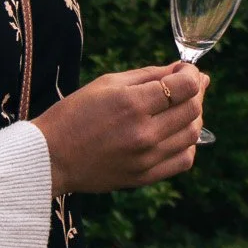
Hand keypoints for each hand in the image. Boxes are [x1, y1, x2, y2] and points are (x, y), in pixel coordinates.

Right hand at [33, 62, 207, 195]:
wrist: (50, 157)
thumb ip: (148, 75)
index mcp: (132, 103)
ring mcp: (146, 158)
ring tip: (181, 108)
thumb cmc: (75, 114)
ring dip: (194, 117)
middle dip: (197, 92)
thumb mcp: (107, 83)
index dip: (192, 73)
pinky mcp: (144, 177)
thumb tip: (180, 70)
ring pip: (192, 135)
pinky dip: (188, 145)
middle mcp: (144, 132)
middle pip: (192, 109)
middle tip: (187, 85)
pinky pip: (183, 160)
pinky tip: (176, 135)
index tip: (186, 70)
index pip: (186, 86)